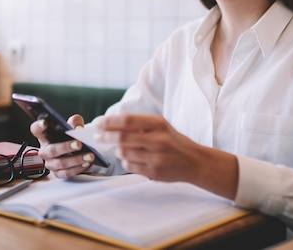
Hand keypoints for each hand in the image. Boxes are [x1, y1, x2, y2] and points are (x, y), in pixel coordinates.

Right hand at [30, 114, 94, 178]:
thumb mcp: (73, 125)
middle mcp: (44, 151)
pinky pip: (66, 173)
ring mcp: (50, 163)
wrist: (78, 149)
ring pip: (60, 163)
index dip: (38, 126)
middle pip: (51, 150)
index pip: (36, 130)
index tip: (45, 123)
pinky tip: (86, 163)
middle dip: (66, 147)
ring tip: (89, 155)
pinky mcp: (58, 173)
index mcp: (45, 136)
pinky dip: (77, 169)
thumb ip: (75, 122)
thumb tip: (78, 128)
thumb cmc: (71, 136)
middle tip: (79, 144)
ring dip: (76, 159)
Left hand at [95, 114, 238, 198]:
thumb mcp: (162, 126)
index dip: (109, 122)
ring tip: (120, 147)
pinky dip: (126, 161)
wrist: (195, 162)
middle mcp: (157, 140)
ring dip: (117, 150)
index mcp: (159, 125)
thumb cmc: (174, 141)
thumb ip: (140, 125)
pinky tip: (132, 158)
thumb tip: (111, 125)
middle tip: (98, 136)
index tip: (97, 122)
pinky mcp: (153, 172)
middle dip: (106, 137)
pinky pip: (129, 166)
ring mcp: (155, 158)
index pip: (127, 121)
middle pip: (122, 138)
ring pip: (123, 153)